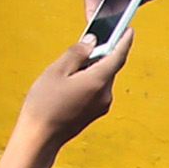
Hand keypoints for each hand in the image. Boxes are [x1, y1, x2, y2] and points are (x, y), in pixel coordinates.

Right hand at [16, 28, 129, 151]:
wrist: (39, 137)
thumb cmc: (44, 104)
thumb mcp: (56, 71)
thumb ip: (76, 53)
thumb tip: (91, 42)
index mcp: (98, 81)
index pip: (118, 56)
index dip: (124, 40)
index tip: (129, 30)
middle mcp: (105, 95)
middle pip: (108, 67)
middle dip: (99, 55)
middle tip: (84, 45)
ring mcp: (101, 106)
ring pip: (101, 79)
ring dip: (91, 69)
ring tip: (69, 68)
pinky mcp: (94, 113)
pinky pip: (96, 90)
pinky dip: (88, 81)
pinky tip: (70, 83)